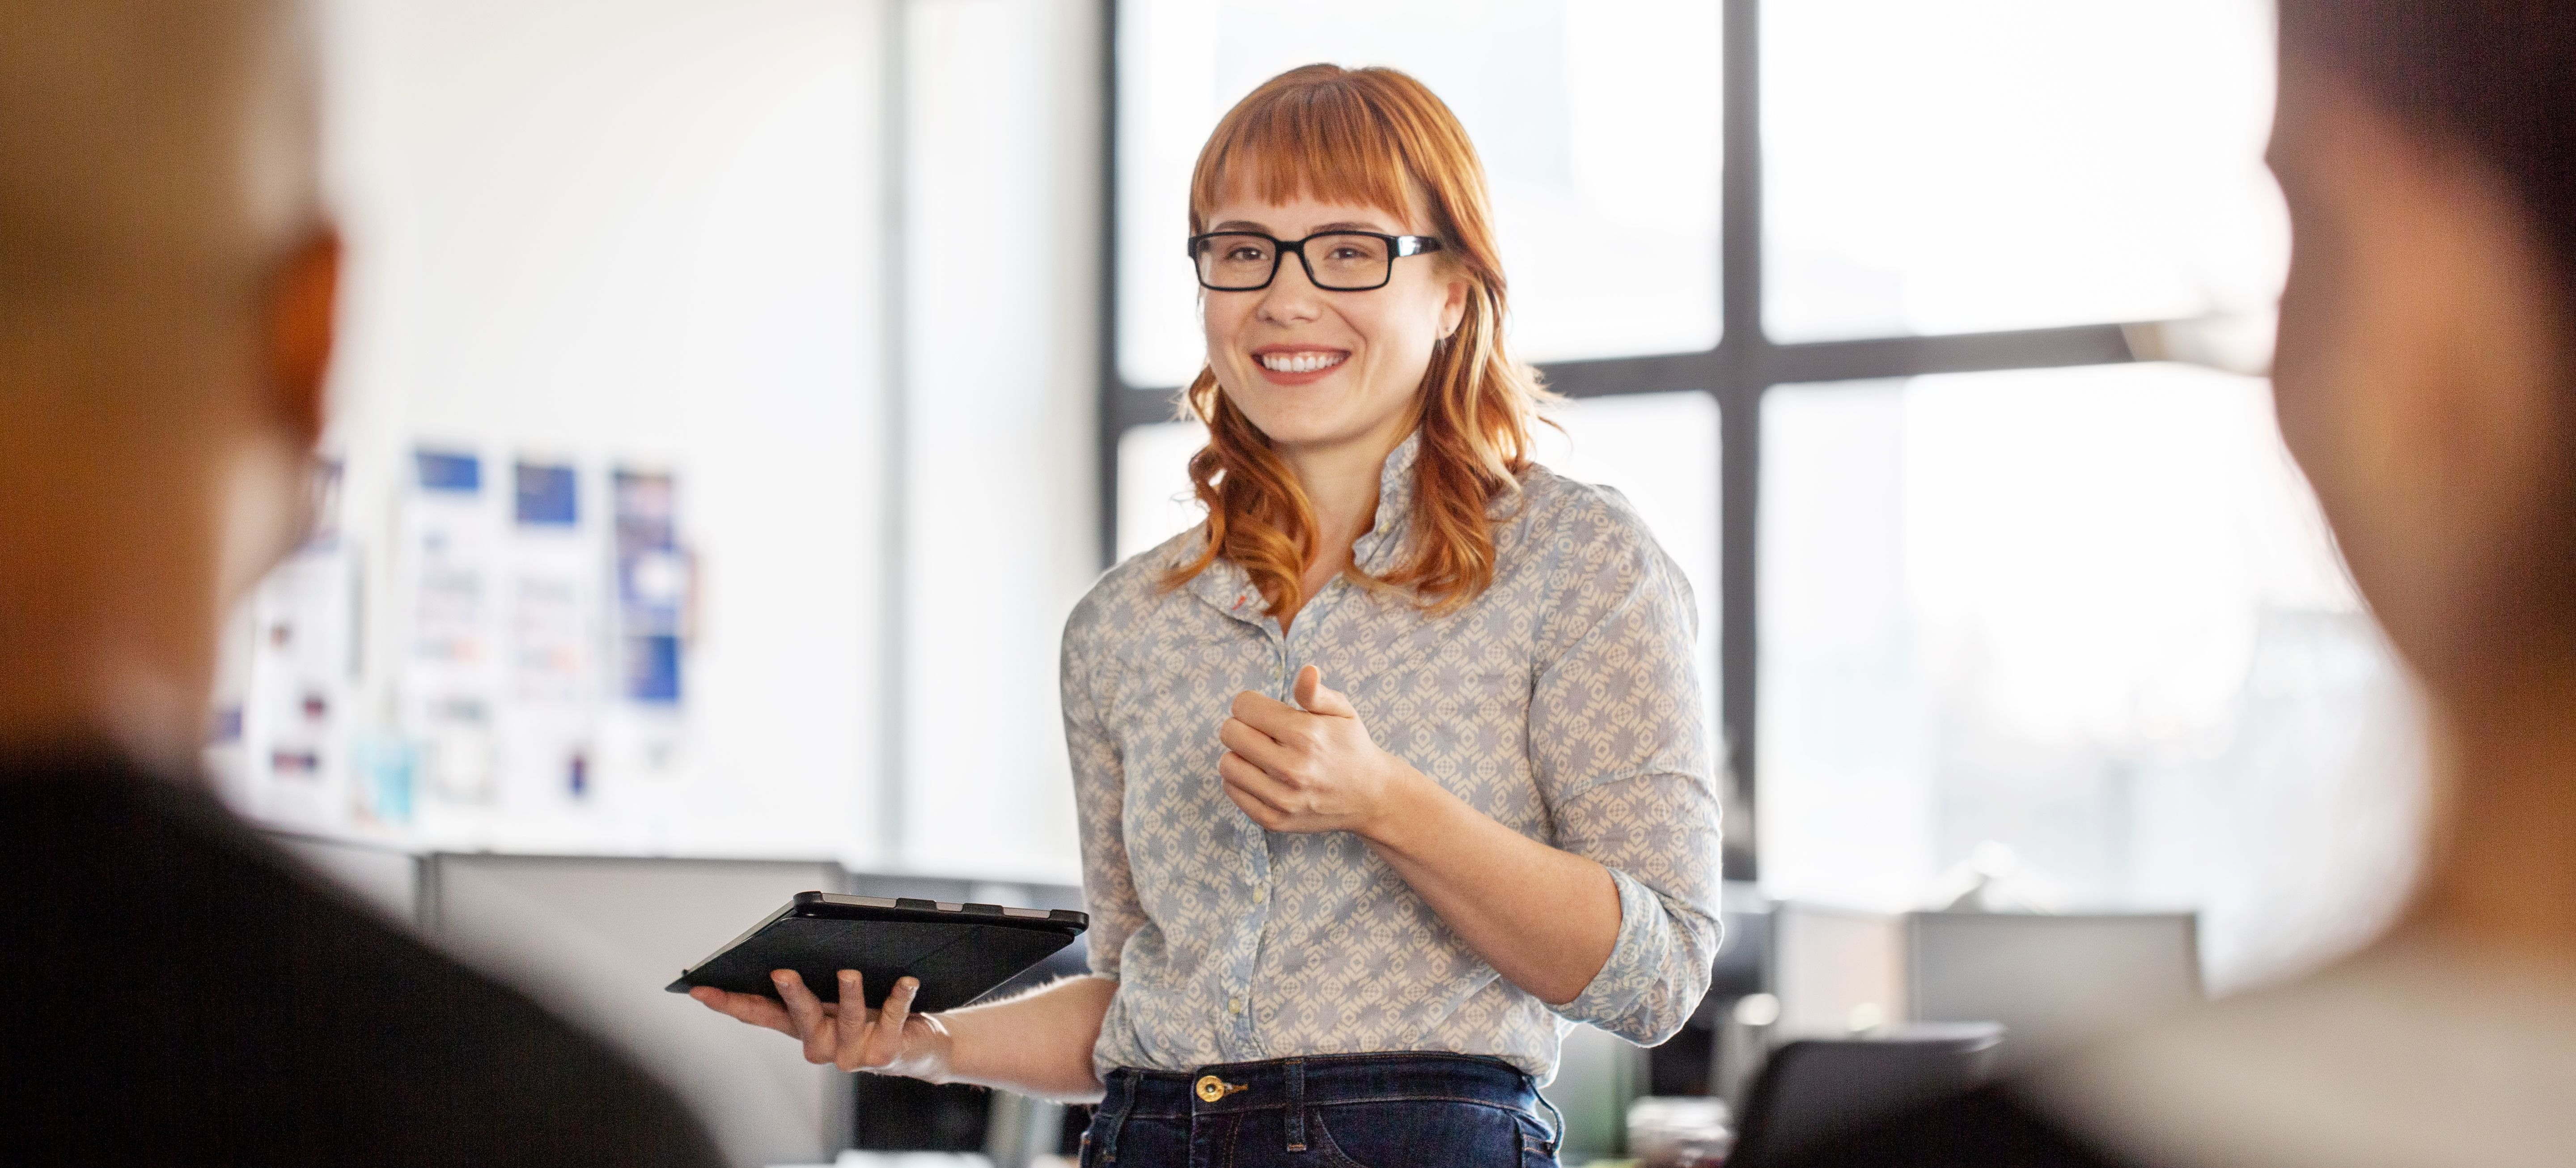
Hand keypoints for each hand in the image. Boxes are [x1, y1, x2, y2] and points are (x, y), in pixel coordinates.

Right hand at [689, 969, 952, 1076]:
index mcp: (802, 1026)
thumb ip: (821, 975)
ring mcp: (850, 1052)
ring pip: (845, 1018)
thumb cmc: (874, 1011)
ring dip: (847, 994)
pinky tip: (906, 980)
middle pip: (799, 1017)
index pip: (759, 1013)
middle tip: (781, 971)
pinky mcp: (884, 1054)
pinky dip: (898, 998)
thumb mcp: (841, 994)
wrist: (921, 1046)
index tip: (698, 988)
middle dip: (790, 994)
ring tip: (849, 972)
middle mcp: (820, 1043)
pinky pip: (890, 1019)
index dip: (729, 1003)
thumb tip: (796, 939)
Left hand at [1218, 665, 1421, 838]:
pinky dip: (1241, 779)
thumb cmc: (1351, 746)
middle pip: (1230, 732)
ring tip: (1261, 754)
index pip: (1243, 705)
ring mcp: (1281, 798)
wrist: (1370, 796)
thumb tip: (1307, 671)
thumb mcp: (1342, 711)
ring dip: (1239, 754)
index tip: (1266, 711)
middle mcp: (1292, 768)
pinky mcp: (1273, 819)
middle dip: (1242, 725)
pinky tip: (1262, 775)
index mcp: (1306, 735)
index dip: (1252, 703)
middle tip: (1262, 732)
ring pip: (1226, 764)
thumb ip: (1317, 692)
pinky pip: (1232, 790)